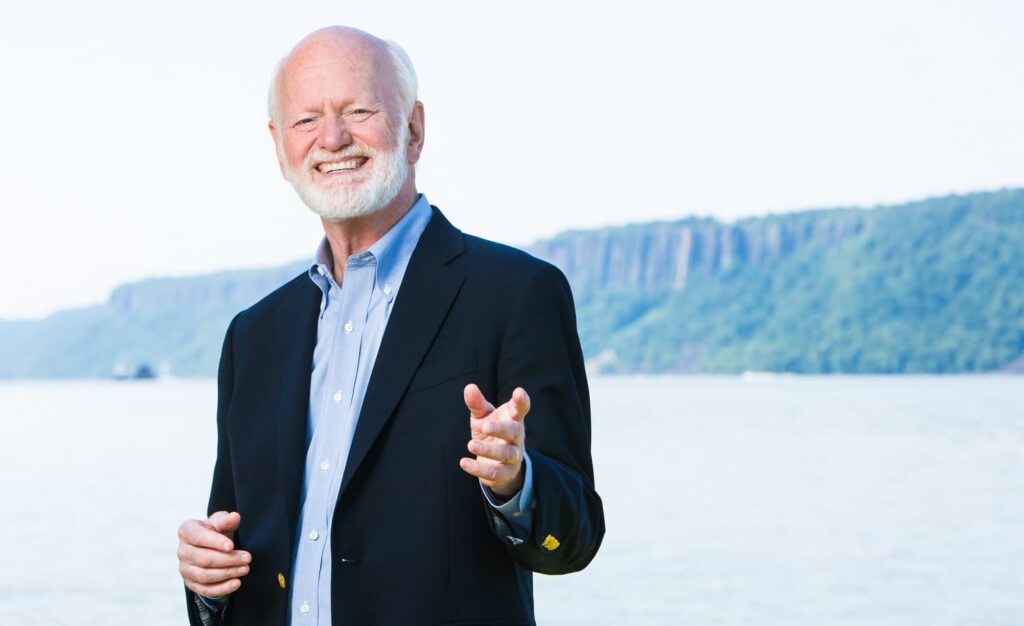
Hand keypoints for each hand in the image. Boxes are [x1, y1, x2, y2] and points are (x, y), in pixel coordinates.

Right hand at [177, 511, 250, 597]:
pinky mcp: (190, 583)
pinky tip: (236, 583)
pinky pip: (205, 589)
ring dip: (227, 574)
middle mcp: (182, 551)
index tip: (232, 546)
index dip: (215, 542)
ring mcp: (184, 568)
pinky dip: (222, 588)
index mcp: (186, 531)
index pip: (198, 537)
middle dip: (228, 560)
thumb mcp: (221, 523)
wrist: (211, 547)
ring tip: (245, 569)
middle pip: (203, 559)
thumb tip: (235, 517)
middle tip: (247, 558)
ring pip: (204, 576)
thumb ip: (226, 520)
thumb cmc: (216, 532)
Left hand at [459, 384, 529, 498]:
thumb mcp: (483, 417)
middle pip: (514, 432)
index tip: (519, 393)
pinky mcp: (505, 472)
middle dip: (500, 429)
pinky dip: (478, 469)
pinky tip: (464, 463)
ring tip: (470, 445)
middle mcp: (517, 437)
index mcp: (513, 419)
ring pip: (505, 454)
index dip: (521, 401)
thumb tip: (469, 387)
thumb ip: (477, 404)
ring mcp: (513, 456)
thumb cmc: (491, 432)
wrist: (497, 462)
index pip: (521, 408)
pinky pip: (494, 472)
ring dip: (488, 450)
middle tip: (485, 426)